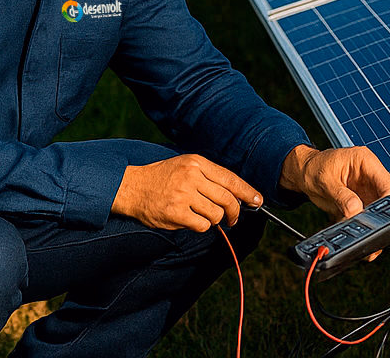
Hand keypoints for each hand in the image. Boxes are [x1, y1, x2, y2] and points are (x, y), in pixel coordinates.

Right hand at [112, 154, 262, 233]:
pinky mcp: (176, 213)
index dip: (247, 191)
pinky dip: (201, 226)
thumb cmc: (161, 177)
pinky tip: (191, 220)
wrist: (131, 187)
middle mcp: (192, 176)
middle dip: (235, 212)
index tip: (257, 201)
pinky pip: (202, 225)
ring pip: (216, 214)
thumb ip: (208, 176)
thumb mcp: (184, 165)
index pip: (230, 178)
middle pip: (227, 199)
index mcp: (196, 162)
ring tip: (204, 217)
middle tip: (233, 219)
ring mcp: (184, 194)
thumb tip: (235, 194)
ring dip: (215, 220)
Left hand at [280, 145, 389, 258]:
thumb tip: (356, 211)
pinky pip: (364, 217)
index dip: (388, 200)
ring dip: (370, 223)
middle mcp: (370, 176)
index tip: (384, 216)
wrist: (302, 174)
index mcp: (365, 161)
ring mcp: (366, 191)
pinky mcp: (359, 203)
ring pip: (376, 212)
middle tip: (372, 229)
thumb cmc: (313, 168)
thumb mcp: (325, 181)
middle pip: (384, 200)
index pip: (386, 182)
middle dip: (379, 216)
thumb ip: (341, 196)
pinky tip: (352, 231)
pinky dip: (359, 225)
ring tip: (360, 232)